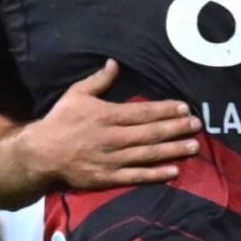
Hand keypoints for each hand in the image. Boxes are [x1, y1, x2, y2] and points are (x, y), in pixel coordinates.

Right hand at [19, 59, 200, 189]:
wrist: (42, 153)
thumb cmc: (60, 121)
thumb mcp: (76, 94)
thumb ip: (98, 80)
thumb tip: (114, 63)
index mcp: (107, 115)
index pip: (143, 112)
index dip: (165, 110)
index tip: (184, 107)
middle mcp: (114, 137)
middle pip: (151, 132)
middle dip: (176, 128)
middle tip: (197, 125)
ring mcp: (112, 159)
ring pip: (149, 154)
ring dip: (173, 149)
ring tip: (193, 146)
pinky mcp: (109, 177)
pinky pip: (137, 176)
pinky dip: (156, 174)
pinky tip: (174, 171)